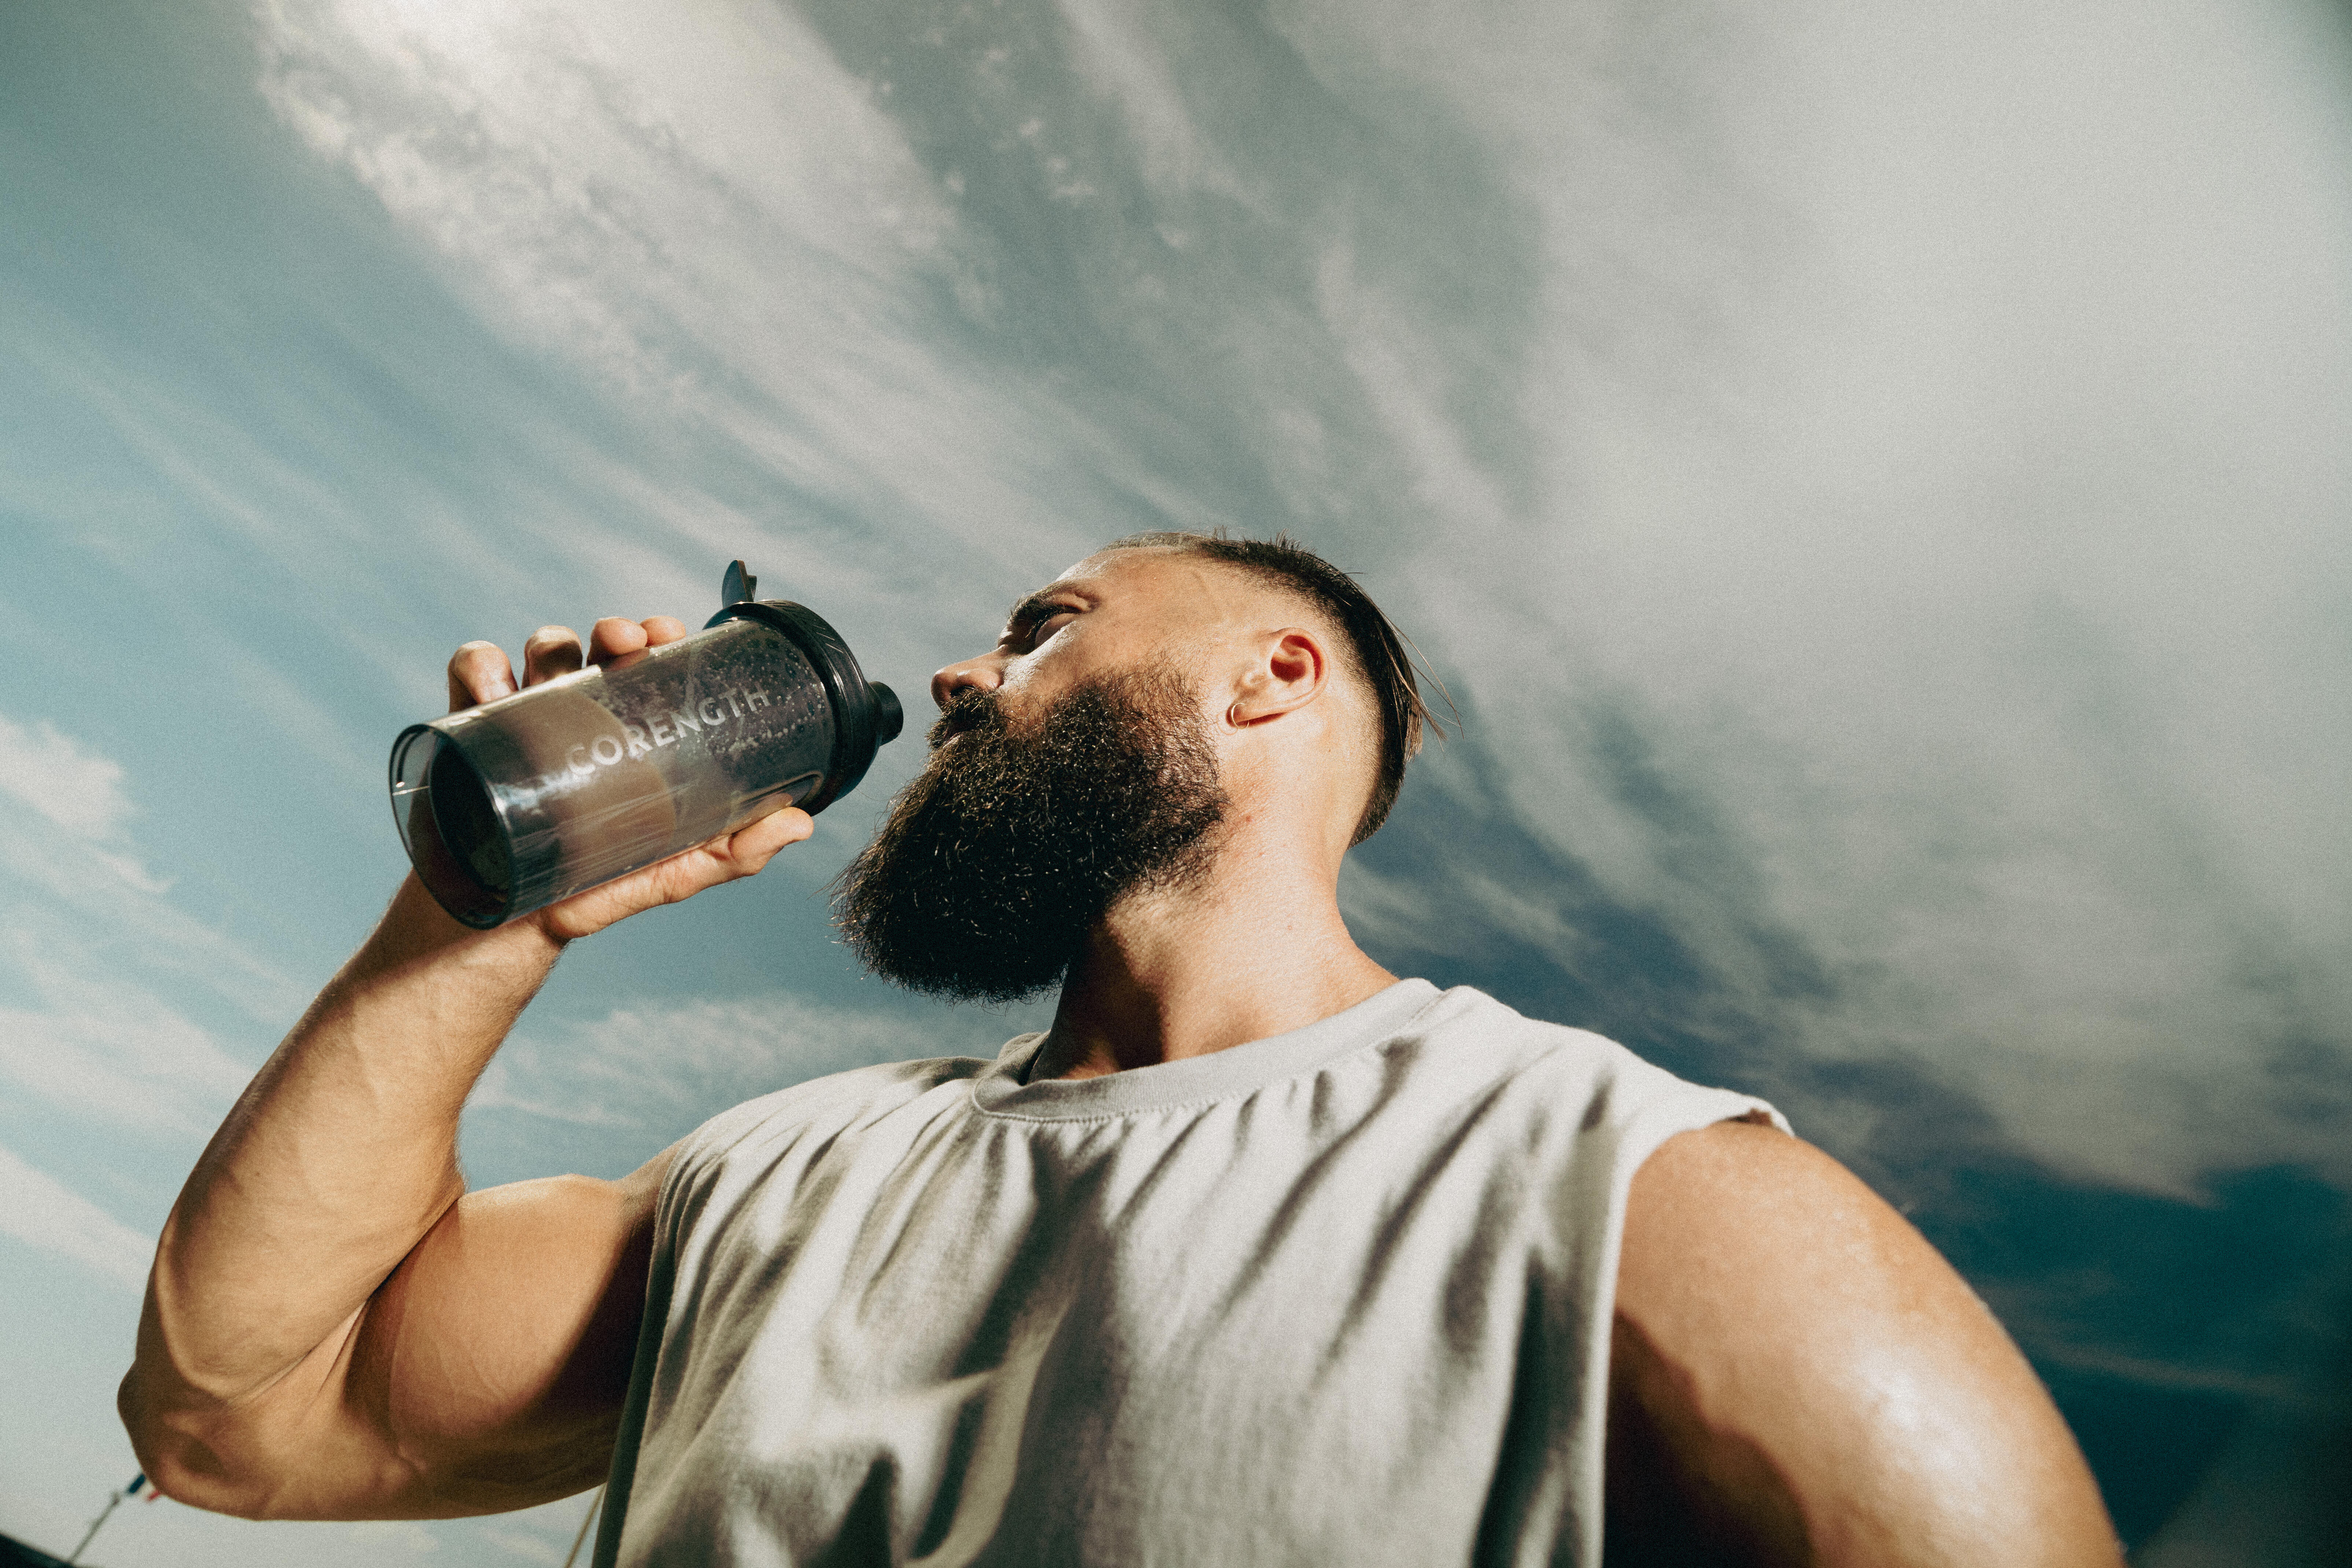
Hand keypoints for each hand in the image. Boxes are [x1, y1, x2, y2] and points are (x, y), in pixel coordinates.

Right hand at [444, 615, 813, 941]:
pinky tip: (491, 687)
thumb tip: (801, 824)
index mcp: (626, 734)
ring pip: (538, 650)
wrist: (506, 930)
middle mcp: (579, 717)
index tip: (669, 636)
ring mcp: (524, 721)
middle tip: (624, 643)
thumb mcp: (668, 874)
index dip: (659, 638)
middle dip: (612, 630)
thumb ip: (731, 853)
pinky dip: (478, 666)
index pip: (648, 666)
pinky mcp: (472, 733)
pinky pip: (469, 675)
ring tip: (553, 669)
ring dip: (547, 641)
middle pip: (595, 645)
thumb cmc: (591, 892)